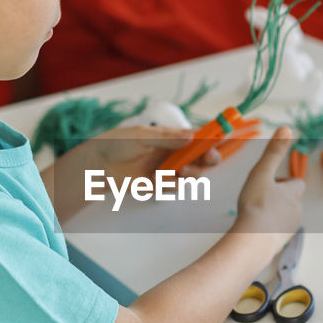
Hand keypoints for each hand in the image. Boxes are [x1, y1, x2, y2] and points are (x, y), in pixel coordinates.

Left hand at [83, 124, 221, 181]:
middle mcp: (173, 153)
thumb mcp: (142, 136)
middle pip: (201, 157)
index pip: (198, 137)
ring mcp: (168, 170)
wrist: (98, 165)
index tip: (224, 136)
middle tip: (210, 158)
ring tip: (182, 170)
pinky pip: (175, 187)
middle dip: (209, 158)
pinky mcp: (159, 185)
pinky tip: (161, 178)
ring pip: (192, 173)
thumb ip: (167, 138)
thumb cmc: (118, 143)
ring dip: (192, 172)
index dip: (212, 137)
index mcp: (172, 137)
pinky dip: (173, 184)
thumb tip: (192, 138)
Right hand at [235, 126, 304, 249]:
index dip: (285, 181)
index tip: (270, 182)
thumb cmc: (256, 206)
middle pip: (291, 201)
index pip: (297, 183)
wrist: (253, 241)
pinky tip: (254, 230)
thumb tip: (286, 127)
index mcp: (293, 194)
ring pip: (284, 217)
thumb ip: (273, 151)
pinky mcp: (280, 244)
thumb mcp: (262, 172)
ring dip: (273, 214)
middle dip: (278, 198)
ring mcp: (289, 229)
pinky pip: (276, 233)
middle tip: (259, 198)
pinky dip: (268, 230)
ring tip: (255, 215)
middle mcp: (296, 211)